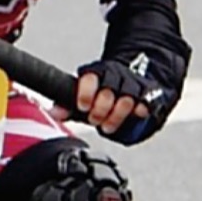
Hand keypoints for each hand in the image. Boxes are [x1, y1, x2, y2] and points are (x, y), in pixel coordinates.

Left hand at [51, 54, 186, 144]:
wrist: (130, 77)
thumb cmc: (100, 93)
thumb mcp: (82, 96)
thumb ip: (67, 105)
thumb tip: (53, 114)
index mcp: (95, 73)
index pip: (90, 78)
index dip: (86, 93)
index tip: (82, 106)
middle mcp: (114, 75)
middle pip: (108, 91)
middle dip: (100, 110)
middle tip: (94, 120)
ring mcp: (132, 83)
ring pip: (127, 98)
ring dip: (117, 116)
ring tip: (107, 127)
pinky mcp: (148, 92)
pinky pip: (147, 101)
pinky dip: (142, 109)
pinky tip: (136, 114)